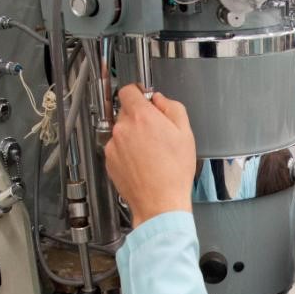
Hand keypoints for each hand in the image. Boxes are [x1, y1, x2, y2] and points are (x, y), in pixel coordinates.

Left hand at [104, 85, 196, 227]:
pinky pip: (117, 149)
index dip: (138, 93)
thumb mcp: (185, 133)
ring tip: (151, 154)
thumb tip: (160, 100)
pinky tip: (142, 164)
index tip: (144, 99)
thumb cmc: (174, 172)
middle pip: (126, 112)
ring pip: (122, 132)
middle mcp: (123, 128)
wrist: (160, 202)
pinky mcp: (109, 161)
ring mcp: (113, 145)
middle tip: (156, 133)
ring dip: (133, 137)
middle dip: (139, 118)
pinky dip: (127, 153)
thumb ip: (172, 107)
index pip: (128, 90)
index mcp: (141, 117)